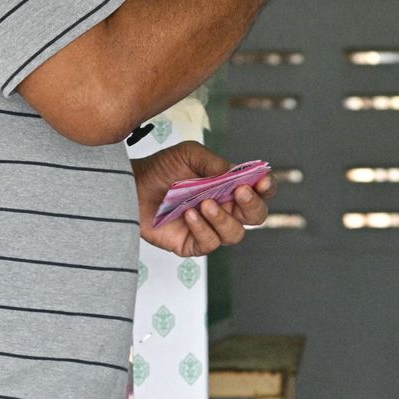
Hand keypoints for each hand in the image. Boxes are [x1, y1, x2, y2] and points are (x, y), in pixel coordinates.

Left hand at [133, 141, 275, 257]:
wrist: (132, 186)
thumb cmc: (162, 168)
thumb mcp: (189, 154)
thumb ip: (213, 162)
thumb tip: (234, 173)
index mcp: (230, 186)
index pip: (260, 190)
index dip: (267, 187)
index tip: (262, 181)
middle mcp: (225, 208)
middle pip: (256, 216)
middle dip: (252, 205)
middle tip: (239, 192)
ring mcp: (210, 228)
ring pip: (235, 233)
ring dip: (223, 218)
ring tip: (204, 203)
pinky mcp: (192, 243)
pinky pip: (209, 243)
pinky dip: (202, 228)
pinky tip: (188, 214)